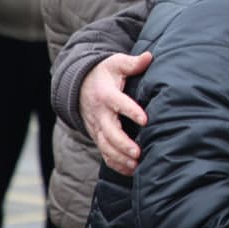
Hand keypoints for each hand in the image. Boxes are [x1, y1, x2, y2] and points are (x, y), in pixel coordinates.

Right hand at [79, 51, 152, 174]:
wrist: (79, 85)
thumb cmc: (104, 73)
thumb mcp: (116, 63)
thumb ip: (133, 63)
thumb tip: (149, 56)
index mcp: (106, 94)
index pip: (118, 103)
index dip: (131, 111)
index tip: (145, 119)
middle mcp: (99, 114)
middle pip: (109, 132)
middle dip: (123, 144)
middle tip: (138, 152)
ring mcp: (97, 127)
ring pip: (105, 146)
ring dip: (120, 157)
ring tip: (136, 165)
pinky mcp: (98, 136)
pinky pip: (104, 153)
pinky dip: (116, 164)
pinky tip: (131, 170)